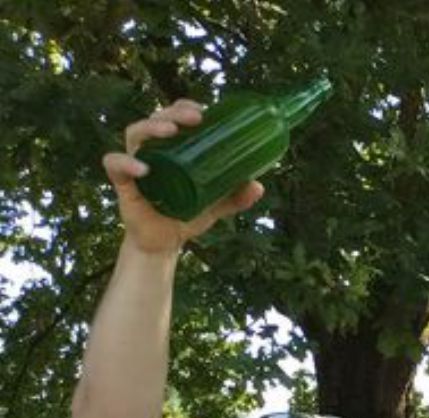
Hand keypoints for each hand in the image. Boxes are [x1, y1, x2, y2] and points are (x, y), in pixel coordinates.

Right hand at [106, 100, 263, 253]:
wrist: (164, 243)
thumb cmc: (186, 216)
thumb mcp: (215, 205)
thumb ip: (235, 197)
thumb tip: (258, 185)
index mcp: (171, 150)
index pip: (173, 117)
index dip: (184, 107)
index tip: (204, 110)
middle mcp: (151, 151)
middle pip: (155, 119)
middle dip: (174, 112)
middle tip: (196, 117)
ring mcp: (135, 164)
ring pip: (135, 134)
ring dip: (151, 127)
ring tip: (171, 130)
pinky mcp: (122, 183)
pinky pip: (114, 165)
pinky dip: (125, 163)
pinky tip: (143, 169)